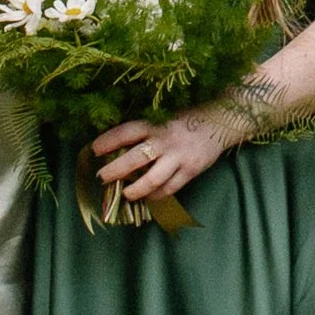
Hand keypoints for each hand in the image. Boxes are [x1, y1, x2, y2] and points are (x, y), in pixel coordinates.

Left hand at [91, 104, 242, 204]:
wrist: (221, 119)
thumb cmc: (187, 117)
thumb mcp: (165, 117)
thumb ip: (146, 130)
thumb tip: (119, 147)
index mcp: (156, 123)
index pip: (126, 132)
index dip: (108, 141)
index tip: (93, 149)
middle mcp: (165, 140)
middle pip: (134, 158)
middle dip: (114, 170)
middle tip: (101, 177)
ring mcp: (179, 157)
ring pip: (151, 179)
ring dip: (134, 189)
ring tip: (125, 194)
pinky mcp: (191, 169)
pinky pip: (170, 188)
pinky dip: (156, 195)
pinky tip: (148, 197)